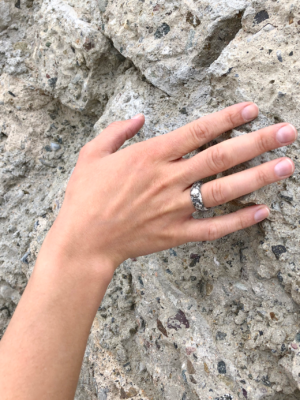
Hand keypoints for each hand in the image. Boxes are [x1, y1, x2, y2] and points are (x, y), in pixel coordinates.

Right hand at [51, 102, 295, 270]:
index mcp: (150, 156)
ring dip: (256, 177)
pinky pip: (213, 228)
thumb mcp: (92, 154)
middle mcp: (168, 180)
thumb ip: (117, 132)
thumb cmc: (85, 196)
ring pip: (223, 190)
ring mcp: (175, 208)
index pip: (197, 132)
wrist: (83, 241)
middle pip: (220, 157)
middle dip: (256, 143)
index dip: (227, 118)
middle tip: (287, 133)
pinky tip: (261, 212)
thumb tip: (140, 118)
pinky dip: (238, 220)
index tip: (252, 109)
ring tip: (285, 166)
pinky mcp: (176, 233)